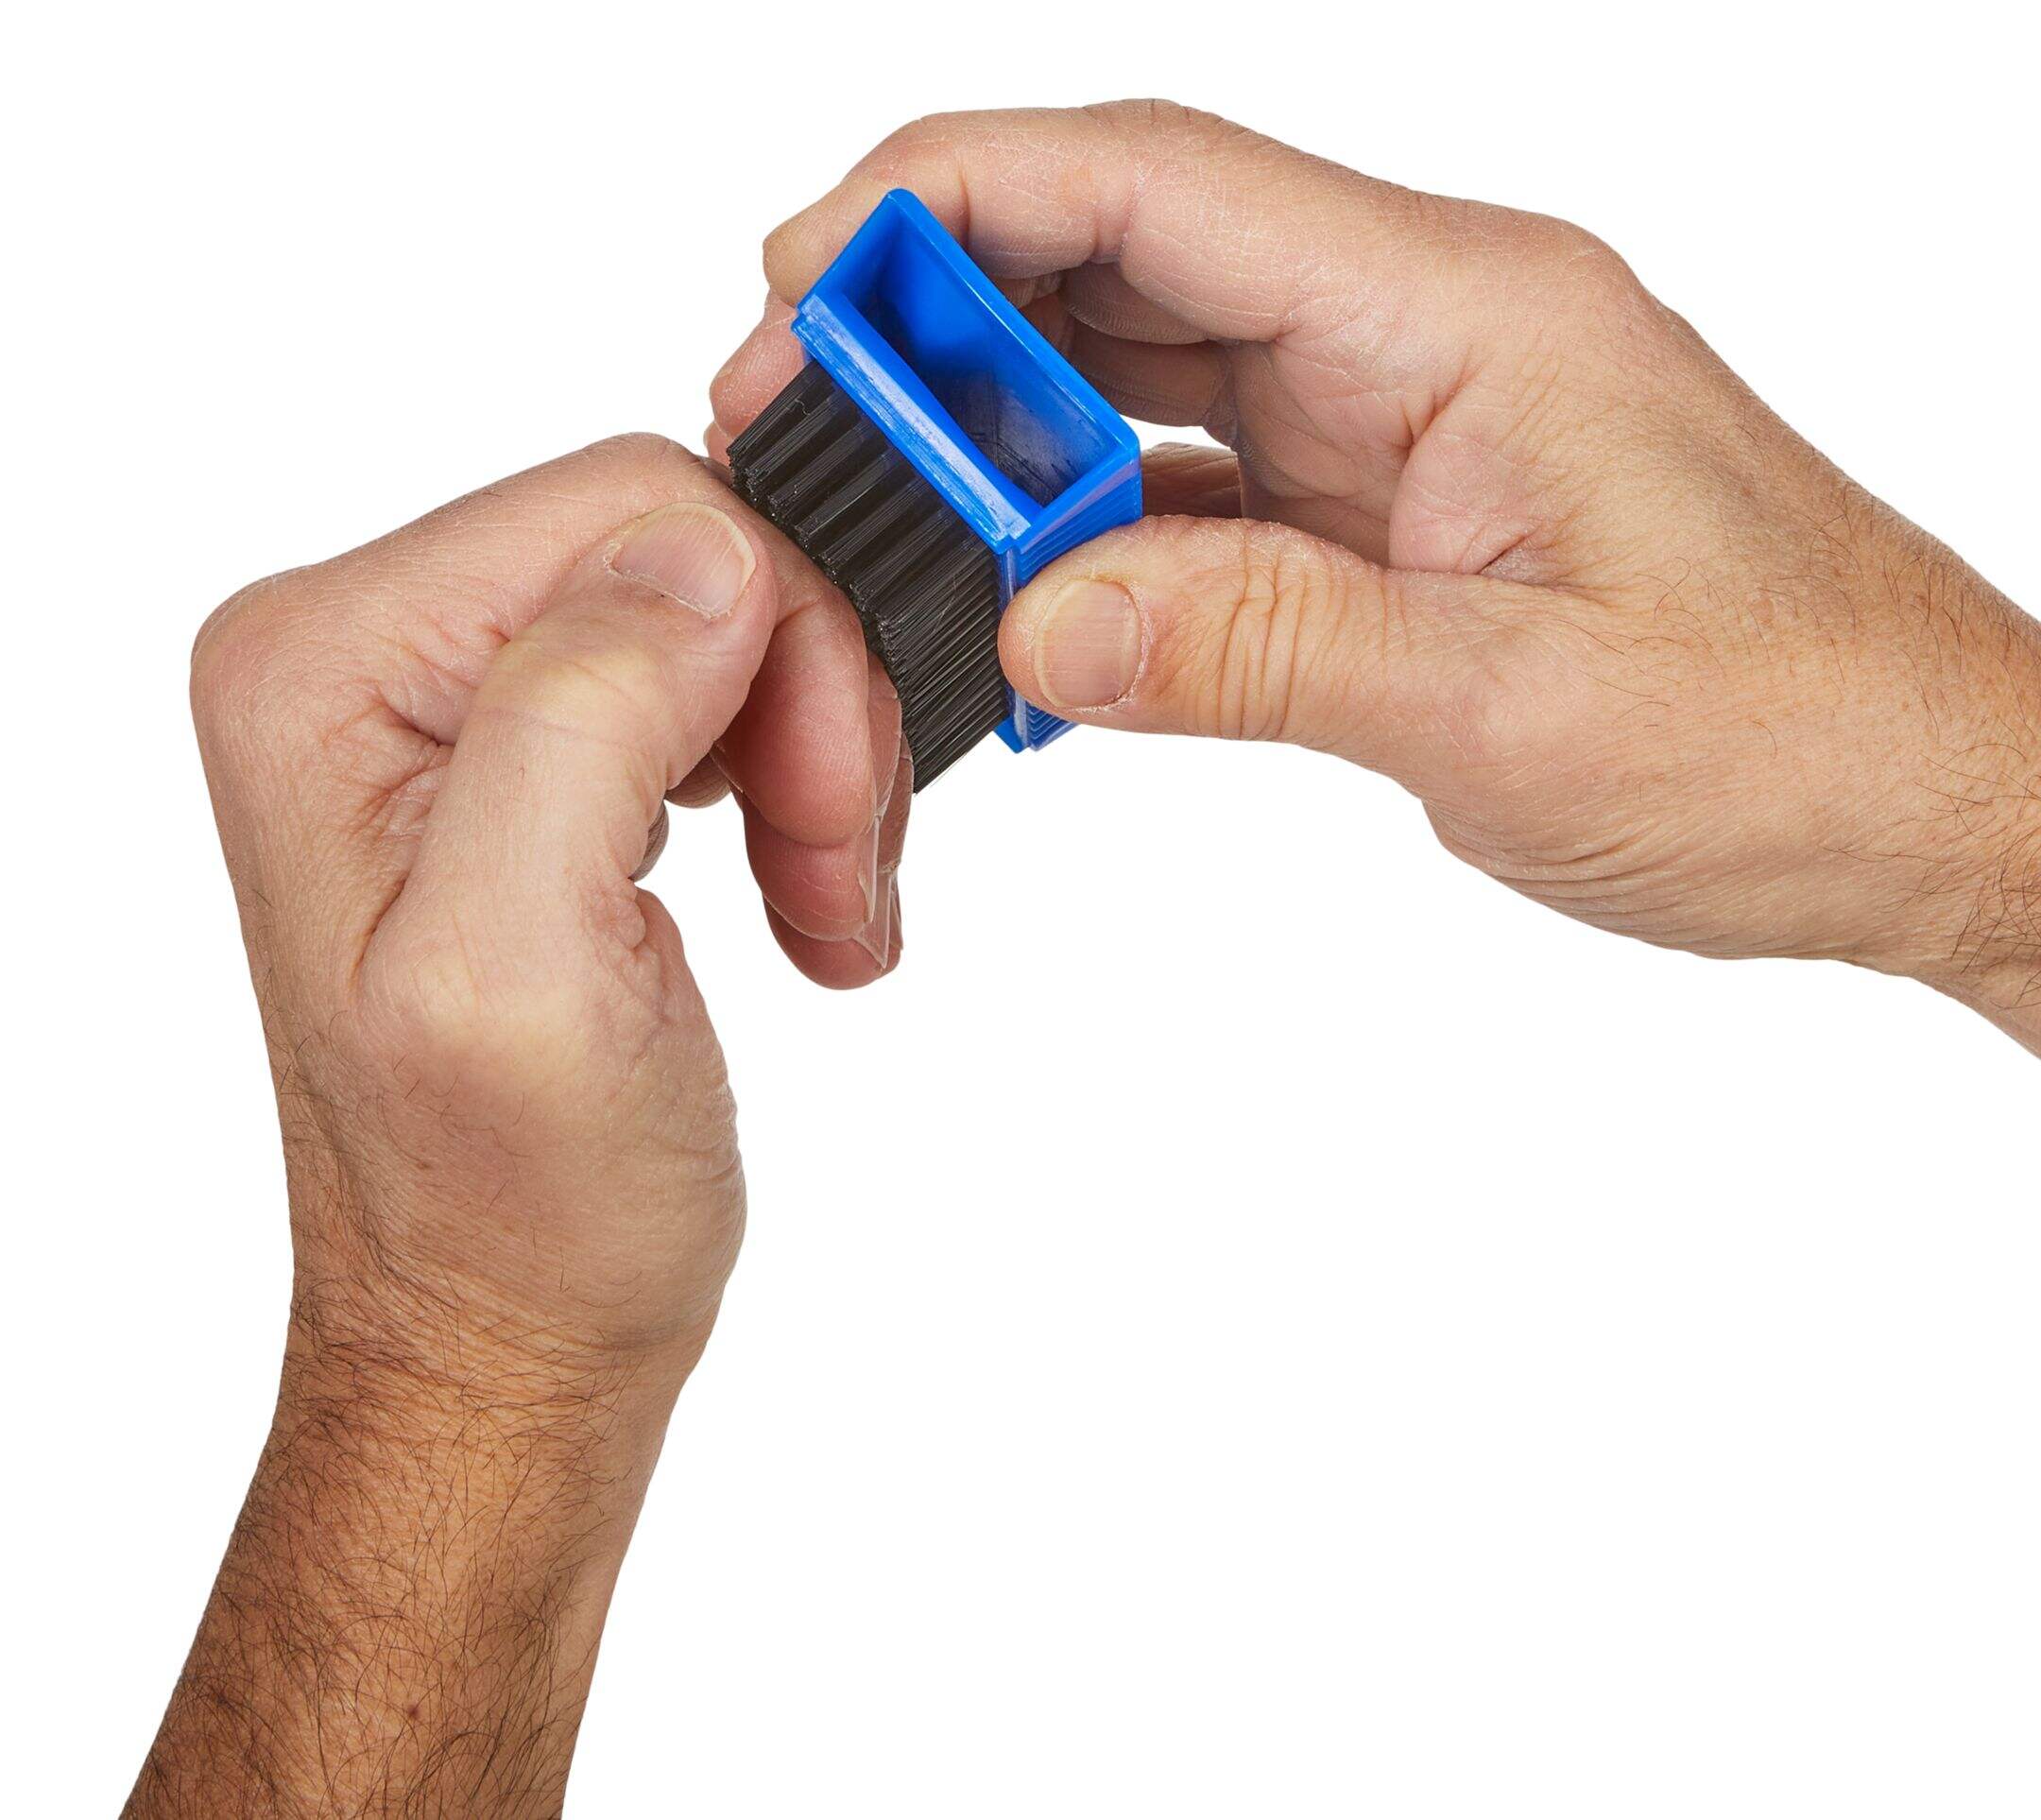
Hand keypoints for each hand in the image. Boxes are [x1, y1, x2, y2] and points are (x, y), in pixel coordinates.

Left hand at [134, 434, 896, 1812]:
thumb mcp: (525, 976)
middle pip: (688, 551)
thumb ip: (584, 718)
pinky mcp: (531, 747)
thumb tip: (707, 555)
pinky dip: (797, 786)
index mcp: (325, 667)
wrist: (508, 1328)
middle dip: (807, 713)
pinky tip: (799, 897)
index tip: (819, 823)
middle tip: (829, 882)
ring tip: (820, 910)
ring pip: (728, 614)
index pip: (634, 508)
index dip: (783, 648)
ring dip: (816, 762)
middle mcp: (366, 656)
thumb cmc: (508, 1210)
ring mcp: (448, 701)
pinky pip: (721, 679)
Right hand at [714, 101, 2040, 976]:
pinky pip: (1210, 479)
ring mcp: (1414, 419)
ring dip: (1011, 431)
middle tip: (797, 431)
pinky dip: (1101, 530)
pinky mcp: (1408, 512)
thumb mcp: (1513, 716)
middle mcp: (1428, 332)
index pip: (1158, 180)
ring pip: (1156, 365)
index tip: (805, 280)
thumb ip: (1259, 650)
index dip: (952, 200)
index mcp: (1467, 314)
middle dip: (942, 322)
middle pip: (1129, 253)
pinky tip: (1022, 604)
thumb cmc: (1802, 737)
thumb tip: (1033, 626)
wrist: (1944, 802)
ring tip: (878, 522)